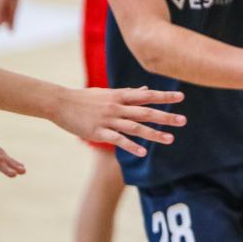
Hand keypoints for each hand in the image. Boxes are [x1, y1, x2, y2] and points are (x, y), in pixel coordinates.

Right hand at [51, 87, 185, 156]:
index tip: (182, 96)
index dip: (164, 96)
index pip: (147, 95)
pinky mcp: (98, 132)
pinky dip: (131, 146)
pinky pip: (118, 140)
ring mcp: (108, 120)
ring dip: (153, 134)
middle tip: (183, 121)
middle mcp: (117, 107)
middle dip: (165, 117)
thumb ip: (128, 93)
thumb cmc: (85, 98)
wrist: (59, 103)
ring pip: (135, 127)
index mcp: (120, 96)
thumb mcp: (108, 92)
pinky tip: (143, 152)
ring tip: (170, 139)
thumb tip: (146, 90)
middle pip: (146, 112)